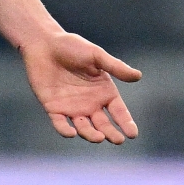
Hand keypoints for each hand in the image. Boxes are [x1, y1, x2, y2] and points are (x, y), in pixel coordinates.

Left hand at [20, 31, 139, 143]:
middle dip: (111, 134)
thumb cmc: (72, 47)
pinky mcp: (54, 109)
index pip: (119, 112)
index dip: (126, 123)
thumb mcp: (96, 55)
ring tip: (99, 137)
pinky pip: (60, 124)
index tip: (132, 134)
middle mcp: (90, 103)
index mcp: (104, 92)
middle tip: (117, 140)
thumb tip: (138, 76)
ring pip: (84, 128)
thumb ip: (115, 67)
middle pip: (103, 125)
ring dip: (91, 135)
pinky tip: (72, 132)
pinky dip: (65, 130)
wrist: (44, 44)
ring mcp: (72, 108)